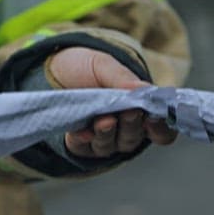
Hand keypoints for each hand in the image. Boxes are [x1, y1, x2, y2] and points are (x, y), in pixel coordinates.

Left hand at [49, 47, 176, 157]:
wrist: (51, 70)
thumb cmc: (85, 68)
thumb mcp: (104, 66)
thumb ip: (123, 79)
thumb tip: (143, 90)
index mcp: (140, 112)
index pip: (161, 131)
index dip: (161, 128)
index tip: (155, 118)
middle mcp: (123, 130)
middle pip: (134, 138)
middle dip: (132, 125)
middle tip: (129, 112)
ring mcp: (100, 139)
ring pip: (110, 146)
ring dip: (107, 134)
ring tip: (104, 121)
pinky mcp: (78, 144)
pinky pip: (83, 148)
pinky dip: (83, 141)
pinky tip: (82, 133)